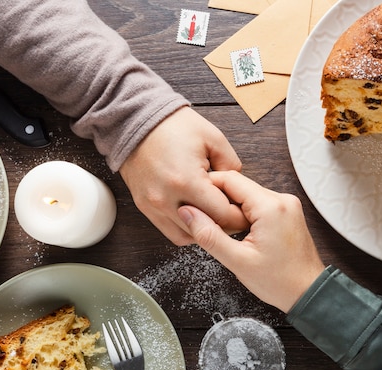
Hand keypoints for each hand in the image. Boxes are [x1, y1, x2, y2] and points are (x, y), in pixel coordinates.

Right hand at [119, 107, 248, 244]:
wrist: (136, 120)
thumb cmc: (174, 126)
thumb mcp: (214, 138)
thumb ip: (232, 167)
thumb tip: (237, 190)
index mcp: (186, 181)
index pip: (222, 215)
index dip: (239, 214)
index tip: (246, 209)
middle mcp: (166, 199)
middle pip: (206, 229)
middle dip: (225, 224)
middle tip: (235, 213)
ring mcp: (152, 206)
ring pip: (188, 236)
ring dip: (205, 229)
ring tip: (215, 213)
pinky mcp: (144, 207)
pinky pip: (171, 232)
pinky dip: (188, 228)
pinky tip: (197, 216)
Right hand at [178, 171, 324, 312]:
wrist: (309, 292)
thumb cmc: (280, 281)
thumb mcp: (237, 261)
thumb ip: (209, 235)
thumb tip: (188, 213)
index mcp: (270, 206)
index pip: (229, 179)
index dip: (206, 187)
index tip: (192, 201)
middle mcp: (282, 199)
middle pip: (238, 185)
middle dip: (218, 200)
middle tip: (202, 219)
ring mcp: (286, 204)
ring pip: (247, 194)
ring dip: (231, 208)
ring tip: (220, 229)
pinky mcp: (287, 212)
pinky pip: (258, 204)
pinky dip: (244, 213)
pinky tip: (237, 231)